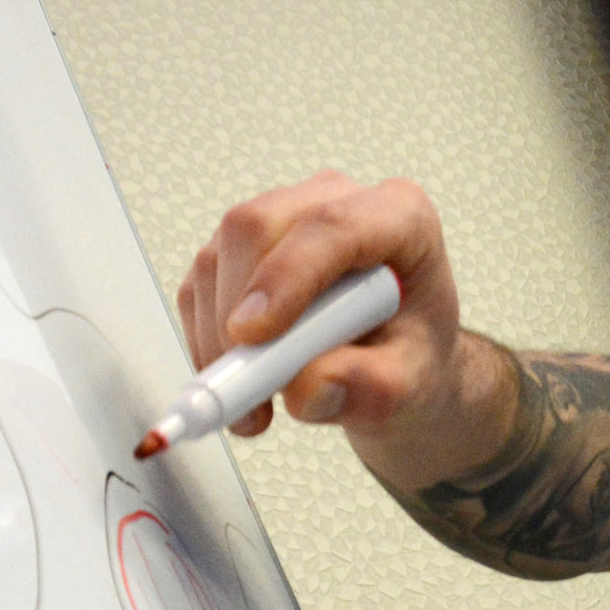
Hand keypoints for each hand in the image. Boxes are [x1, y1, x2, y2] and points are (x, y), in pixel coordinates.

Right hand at [176, 174, 515, 490]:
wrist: (394, 362)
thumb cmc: (410, 355)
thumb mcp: (412, 385)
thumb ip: (374, 389)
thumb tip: (311, 388)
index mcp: (398, 216)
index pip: (331, 226)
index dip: (286, 277)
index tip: (253, 337)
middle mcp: (333, 201)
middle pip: (256, 229)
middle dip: (236, 313)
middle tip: (248, 391)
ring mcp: (279, 218)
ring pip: (216, 261)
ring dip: (219, 343)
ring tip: (257, 408)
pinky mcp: (236, 251)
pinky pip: (197, 291)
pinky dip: (206, 345)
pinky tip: (242, 385)